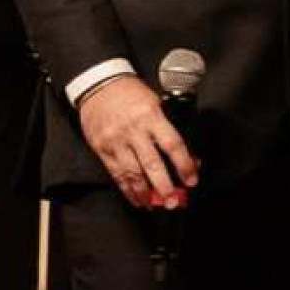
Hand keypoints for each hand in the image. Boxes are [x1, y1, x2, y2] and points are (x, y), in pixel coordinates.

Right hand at [78, 73, 199, 209]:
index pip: (172, 144)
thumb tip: (189, 156)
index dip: (183, 164)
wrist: (99, 85)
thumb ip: (170, 128)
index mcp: (151, 116)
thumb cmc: (131, 93)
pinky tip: (136, 199)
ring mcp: (116, 141)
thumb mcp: (157, 102)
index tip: (191, 179)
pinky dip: (127, 190)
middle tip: (174, 201)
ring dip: (145, 193)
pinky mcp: (102, 149)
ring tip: (155, 205)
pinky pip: (116, 174)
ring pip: (132, 173)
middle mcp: (134, 130)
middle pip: (152, 164)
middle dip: (164, 186)